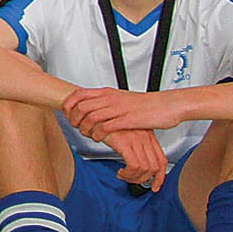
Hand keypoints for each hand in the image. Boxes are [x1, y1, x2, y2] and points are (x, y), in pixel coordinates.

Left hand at [62, 86, 182, 139]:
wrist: (166, 105)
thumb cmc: (145, 104)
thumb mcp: (121, 99)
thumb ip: (106, 102)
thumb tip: (92, 108)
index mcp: (108, 92)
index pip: (79, 94)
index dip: (68, 104)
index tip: (66, 113)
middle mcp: (111, 99)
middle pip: (81, 107)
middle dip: (74, 120)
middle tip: (75, 128)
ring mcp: (119, 109)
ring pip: (91, 117)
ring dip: (85, 129)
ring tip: (87, 135)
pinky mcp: (127, 120)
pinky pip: (106, 127)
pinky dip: (98, 135)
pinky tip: (99, 139)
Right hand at [101, 127, 169, 192]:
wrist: (93, 111)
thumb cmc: (106, 121)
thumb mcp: (125, 131)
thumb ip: (135, 144)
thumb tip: (137, 164)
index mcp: (148, 134)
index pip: (161, 160)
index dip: (160, 176)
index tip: (155, 184)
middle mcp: (145, 136)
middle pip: (155, 167)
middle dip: (145, 180)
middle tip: (133, 181)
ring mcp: (136, 139)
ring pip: (145, 169)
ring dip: (134, 178)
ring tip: (123, 176)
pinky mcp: (125, 142)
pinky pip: (134, 166)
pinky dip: (128, 174)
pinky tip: (120, 172)